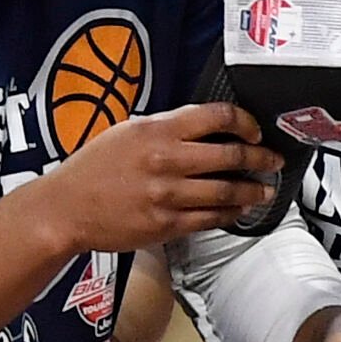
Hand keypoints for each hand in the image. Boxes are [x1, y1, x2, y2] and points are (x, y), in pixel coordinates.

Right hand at [29, 102, 282, 252]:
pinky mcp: (166, 225)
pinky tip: (240, 211)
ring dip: (253, 190)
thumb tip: (206, 129)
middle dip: (260, 159)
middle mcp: (167, 160)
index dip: (245, 123)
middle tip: (274, 160)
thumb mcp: (128, 131)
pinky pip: (210, 219)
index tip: (255, 131)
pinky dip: (230, 214)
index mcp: (157, 130)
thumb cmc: (94, 166)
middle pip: (231, 156)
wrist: (66, 208)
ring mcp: (168, 195)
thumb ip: (166, 128)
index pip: (216, 117)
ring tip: (266, 190)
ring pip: (226, 191)